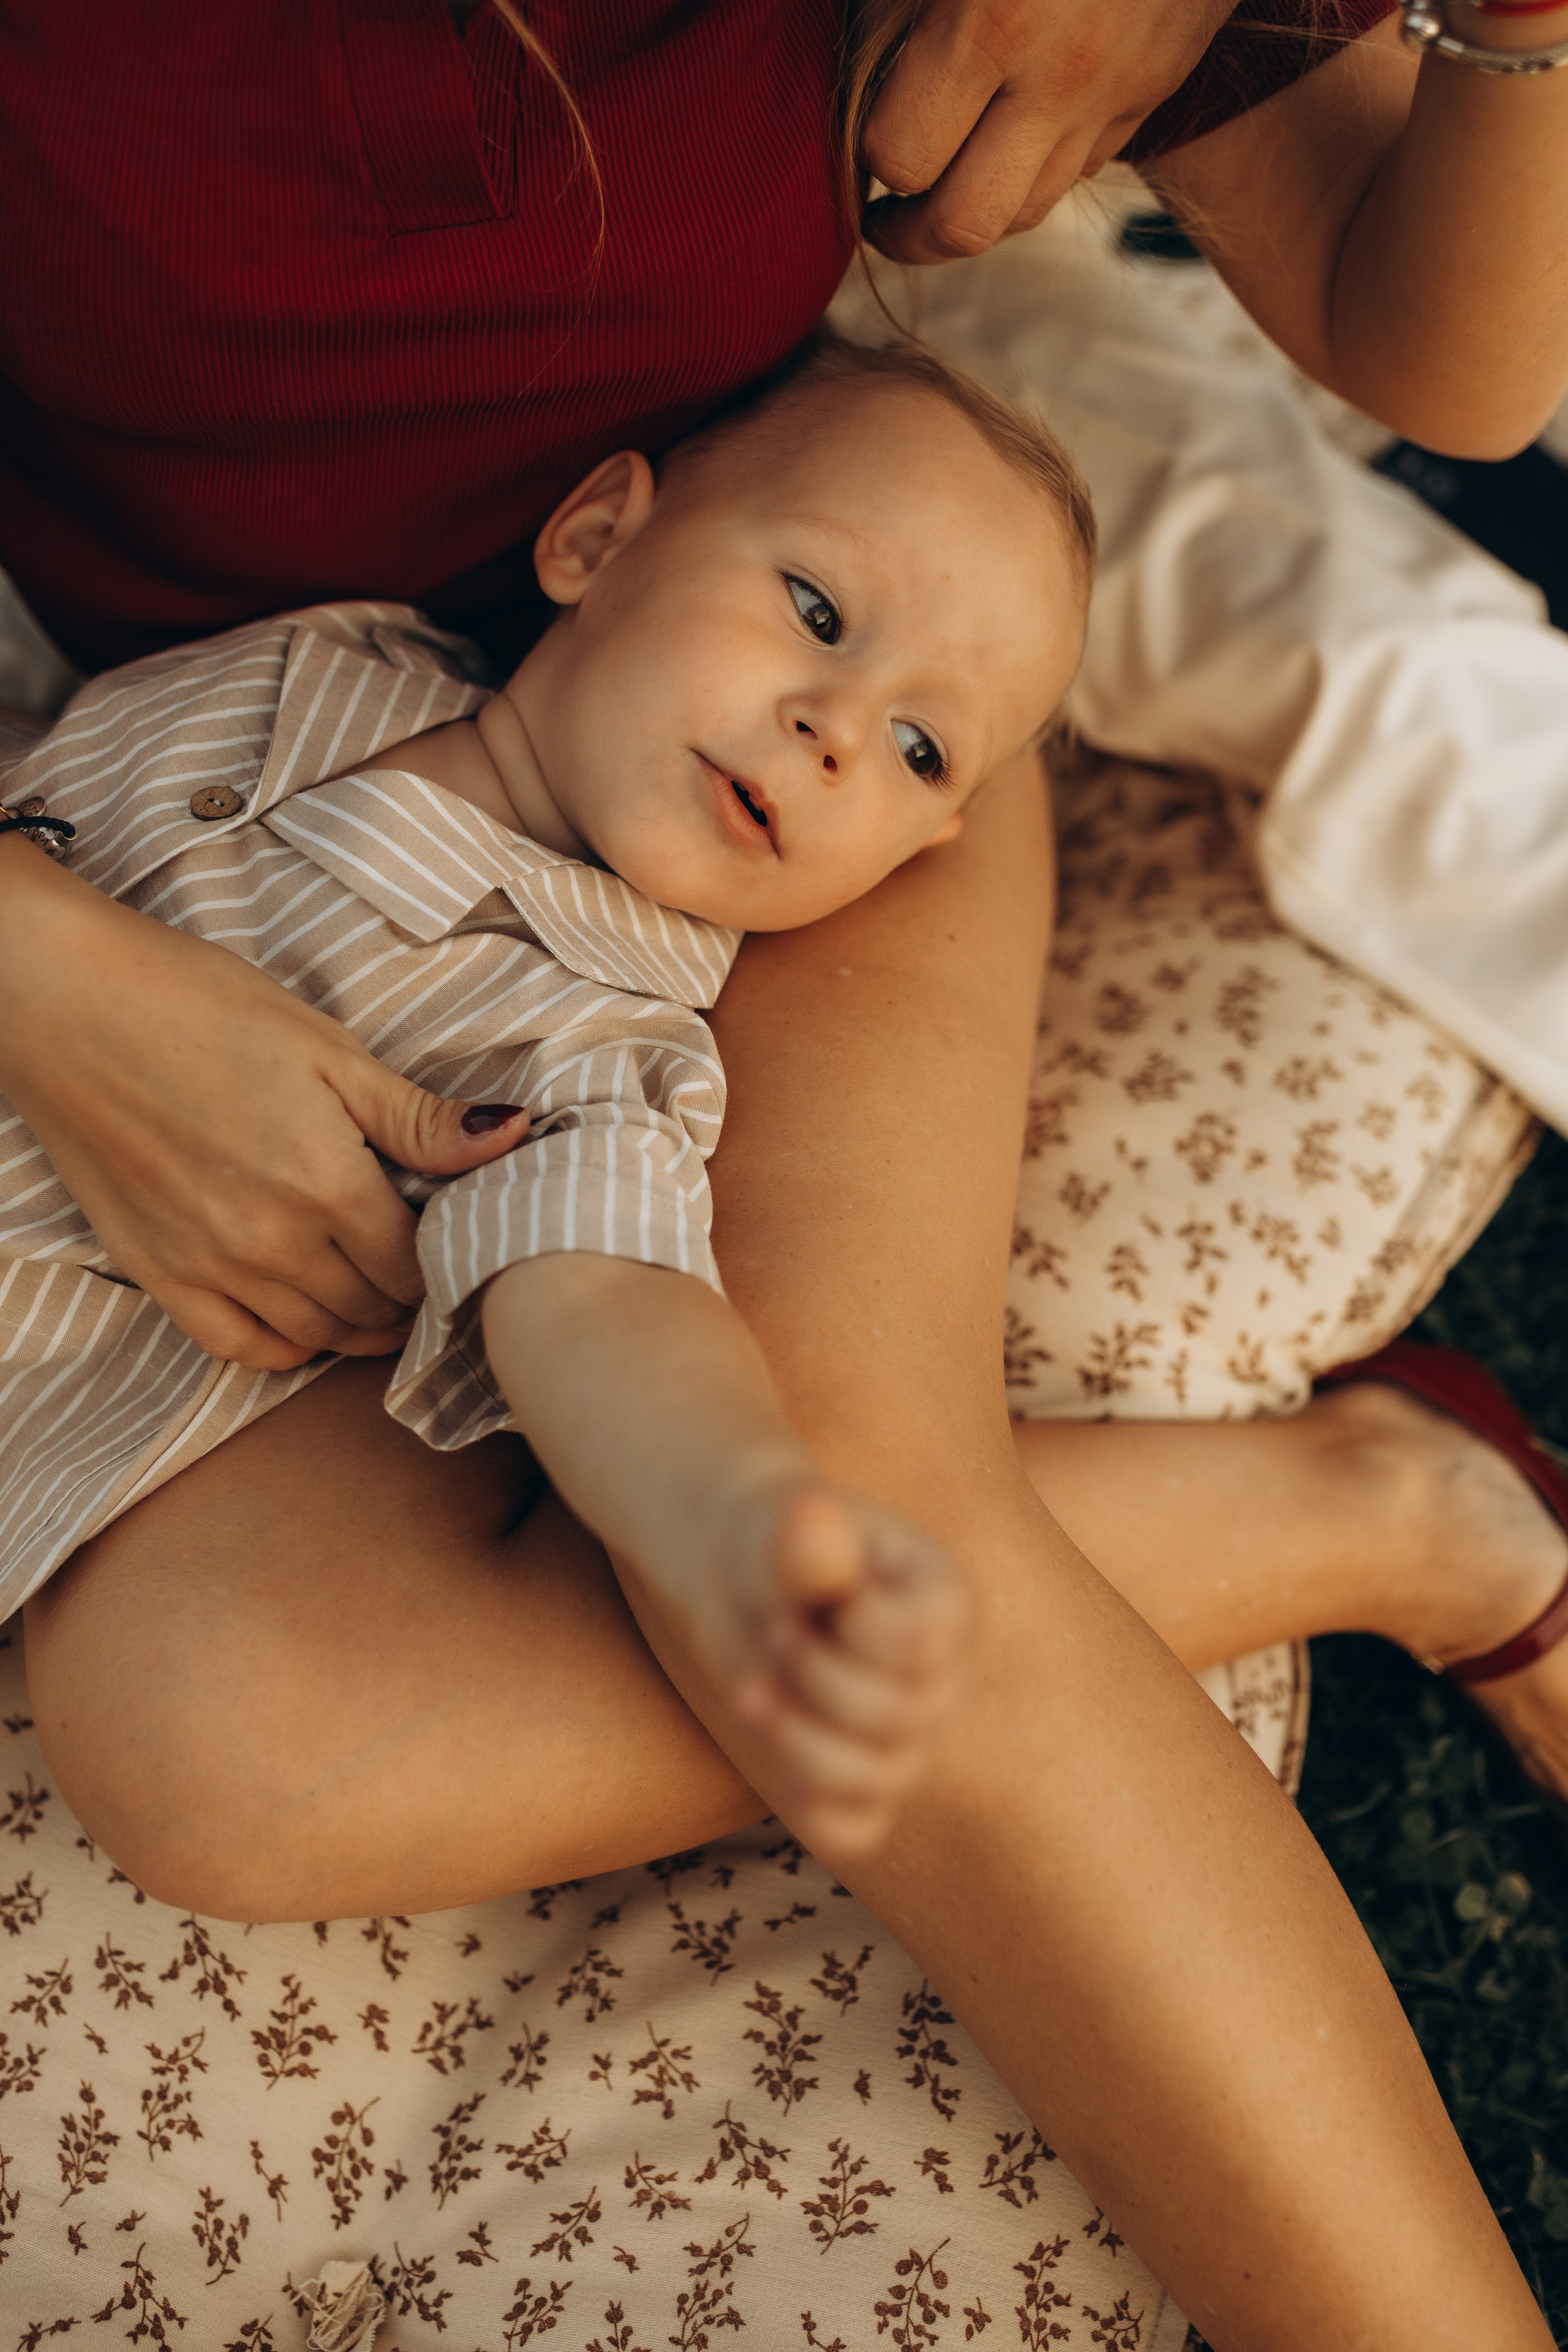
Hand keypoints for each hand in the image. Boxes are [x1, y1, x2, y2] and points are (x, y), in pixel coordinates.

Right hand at [0, 842, 527, 1369]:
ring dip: (358, 1328)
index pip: (414, 1265)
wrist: (71, 1004)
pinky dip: (283, 1345)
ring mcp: (209, 1265)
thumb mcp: (327, 1050)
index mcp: (325, 1183)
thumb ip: (418, 1117)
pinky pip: (237, 1346)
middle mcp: (270, 1241)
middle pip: (371, 1309)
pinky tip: (305, 1318)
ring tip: (381, 1300)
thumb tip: (511, 1137)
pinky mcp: (156, 1271)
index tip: (459, 1247)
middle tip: (428, 1275)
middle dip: (410, 1300)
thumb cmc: (202, 1008)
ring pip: (314, 1336)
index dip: (446, 1263)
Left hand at [717, 1484, 973, 1860]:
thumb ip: (805, 1534)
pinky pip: (850, 1830)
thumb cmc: (778, 1547)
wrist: (751, 1587)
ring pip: (874, 1782)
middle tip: (772, 1631)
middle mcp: (945, 1679)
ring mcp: (912, 1741)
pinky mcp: (867, 1787)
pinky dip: (803, 1802)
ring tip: (748, 1690)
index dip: (852, 1629)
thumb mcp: (783, 1527)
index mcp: (949, 1605)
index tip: (803, 1598)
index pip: (922, 1645)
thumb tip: (815, 1517)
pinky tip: (775, 1744)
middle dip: (813, 1678)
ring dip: (792, 1739)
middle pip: (900, 1718)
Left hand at [863, 0, 1237, 263]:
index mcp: (994, 19)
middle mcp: (1061, 76)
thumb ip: (891, 4)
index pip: (901, 153)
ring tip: (934, 185)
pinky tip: (1003, 134)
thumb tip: (858, 64)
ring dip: (971, 210)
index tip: (854, 138)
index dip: (865, 154)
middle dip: (907, 232)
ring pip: (1026, 210)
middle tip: (877, 211)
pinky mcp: (1154, 88)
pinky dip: (1031, 167)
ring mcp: (1116, 91)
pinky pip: (1079, 166)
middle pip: (965, 225)